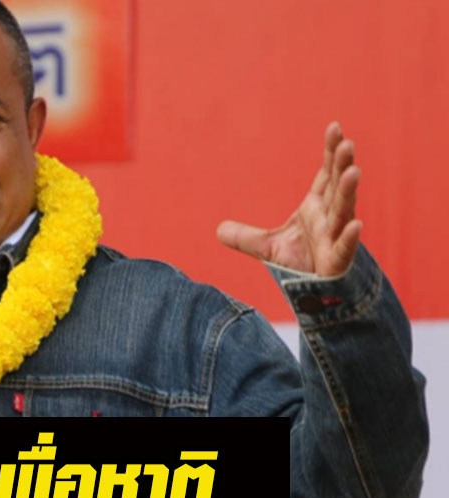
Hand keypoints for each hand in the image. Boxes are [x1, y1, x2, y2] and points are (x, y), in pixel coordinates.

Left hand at [216, 122, 361, 276]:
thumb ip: (244, 237)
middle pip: (337, 187)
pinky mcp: (338, 260)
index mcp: (316, 208)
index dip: (330, 153)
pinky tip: (356, 224)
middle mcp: (329, 218)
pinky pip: (345, 247)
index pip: (325, 174)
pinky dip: (350, 236)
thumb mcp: (266, 247)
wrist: (314, 292)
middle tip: (347, 143)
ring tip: (354, 170)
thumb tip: (218, 230)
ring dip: (348, 191)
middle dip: (342, 165)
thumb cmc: (300, 263)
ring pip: (344, 211)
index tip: (335, 128)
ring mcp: (335, 237)